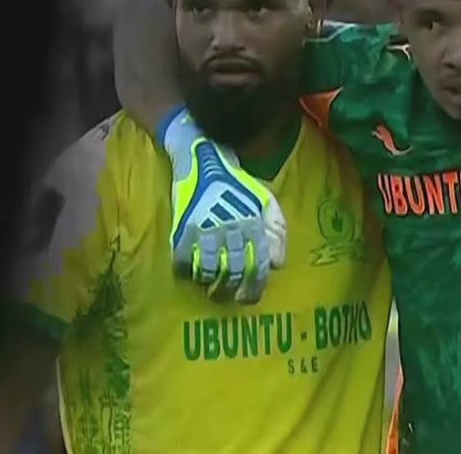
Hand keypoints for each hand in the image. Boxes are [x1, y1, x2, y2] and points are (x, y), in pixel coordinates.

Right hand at [165, 113, 286, 302]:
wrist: (206, 161)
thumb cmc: (240, 185)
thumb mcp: (267, 201)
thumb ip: (276, 231)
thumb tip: (277, 264)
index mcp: (254, 222)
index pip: (258, 262)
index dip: (255, 284)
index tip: (249, 296)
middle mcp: (232, 227)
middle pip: (235, 270)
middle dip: (234, 290)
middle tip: (231, 298)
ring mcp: (206, 228)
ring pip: (210, 269)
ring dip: (211, 283)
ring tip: (212, 289)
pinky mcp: (183, 227)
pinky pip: (184, 259)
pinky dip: (186, 271)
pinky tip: (190, 274)